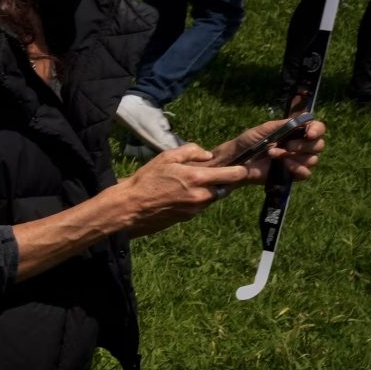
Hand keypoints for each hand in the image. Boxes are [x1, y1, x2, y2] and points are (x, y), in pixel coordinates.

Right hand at [120, 143, 258, 232]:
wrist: (130, 207)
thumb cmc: (146, 180)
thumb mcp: (166, 157)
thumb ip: (191, 151)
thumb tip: (207, 155)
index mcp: (198, 178)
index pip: (234, 174)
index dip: (241, 169)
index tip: (240, 165)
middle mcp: (202, 196)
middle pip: (225, 187)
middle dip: (220, 180)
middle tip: (207, 174)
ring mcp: (196, 209)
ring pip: (212, 197)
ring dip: (207, 190)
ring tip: (188, 184)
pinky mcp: (188, 218)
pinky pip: (200, 206)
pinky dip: (196, 199)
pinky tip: (179, 195)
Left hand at [207, 115, 326, 182]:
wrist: (236, 160)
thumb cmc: (248, 142)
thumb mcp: (264, 129)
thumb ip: (283, 124)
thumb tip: (302, 120)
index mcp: (296, 132)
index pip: (317, 129)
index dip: (317, 130)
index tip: (309, 134)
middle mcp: (300, 145)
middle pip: (319, 145)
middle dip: (304, 145)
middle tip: (287, 145)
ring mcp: (297, 160)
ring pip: (313, 159)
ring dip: (295, 156)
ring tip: (274, 155)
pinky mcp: (292, 174)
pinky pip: (306, 173)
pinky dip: (298, 169)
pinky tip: (285, 166)